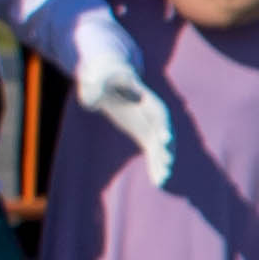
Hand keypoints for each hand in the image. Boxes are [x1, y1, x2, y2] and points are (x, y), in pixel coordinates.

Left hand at [68, 55, 180, 190]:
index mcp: (145, 99)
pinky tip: (158, 182)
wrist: (109, 80)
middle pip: (163, 132)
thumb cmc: (103, 78)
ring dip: (162, 162)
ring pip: (161, 146)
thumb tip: (91, 101)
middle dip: (166, 148)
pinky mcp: (145, 135)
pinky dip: (156, 166)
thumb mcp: (97, 79)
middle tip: (167, 163)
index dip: (163, 126)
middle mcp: (153, 114)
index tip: (165, 140)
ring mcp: (150, 126)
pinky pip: (153, 152)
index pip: (158, 113)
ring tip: (162, 179)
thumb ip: (95, 88)